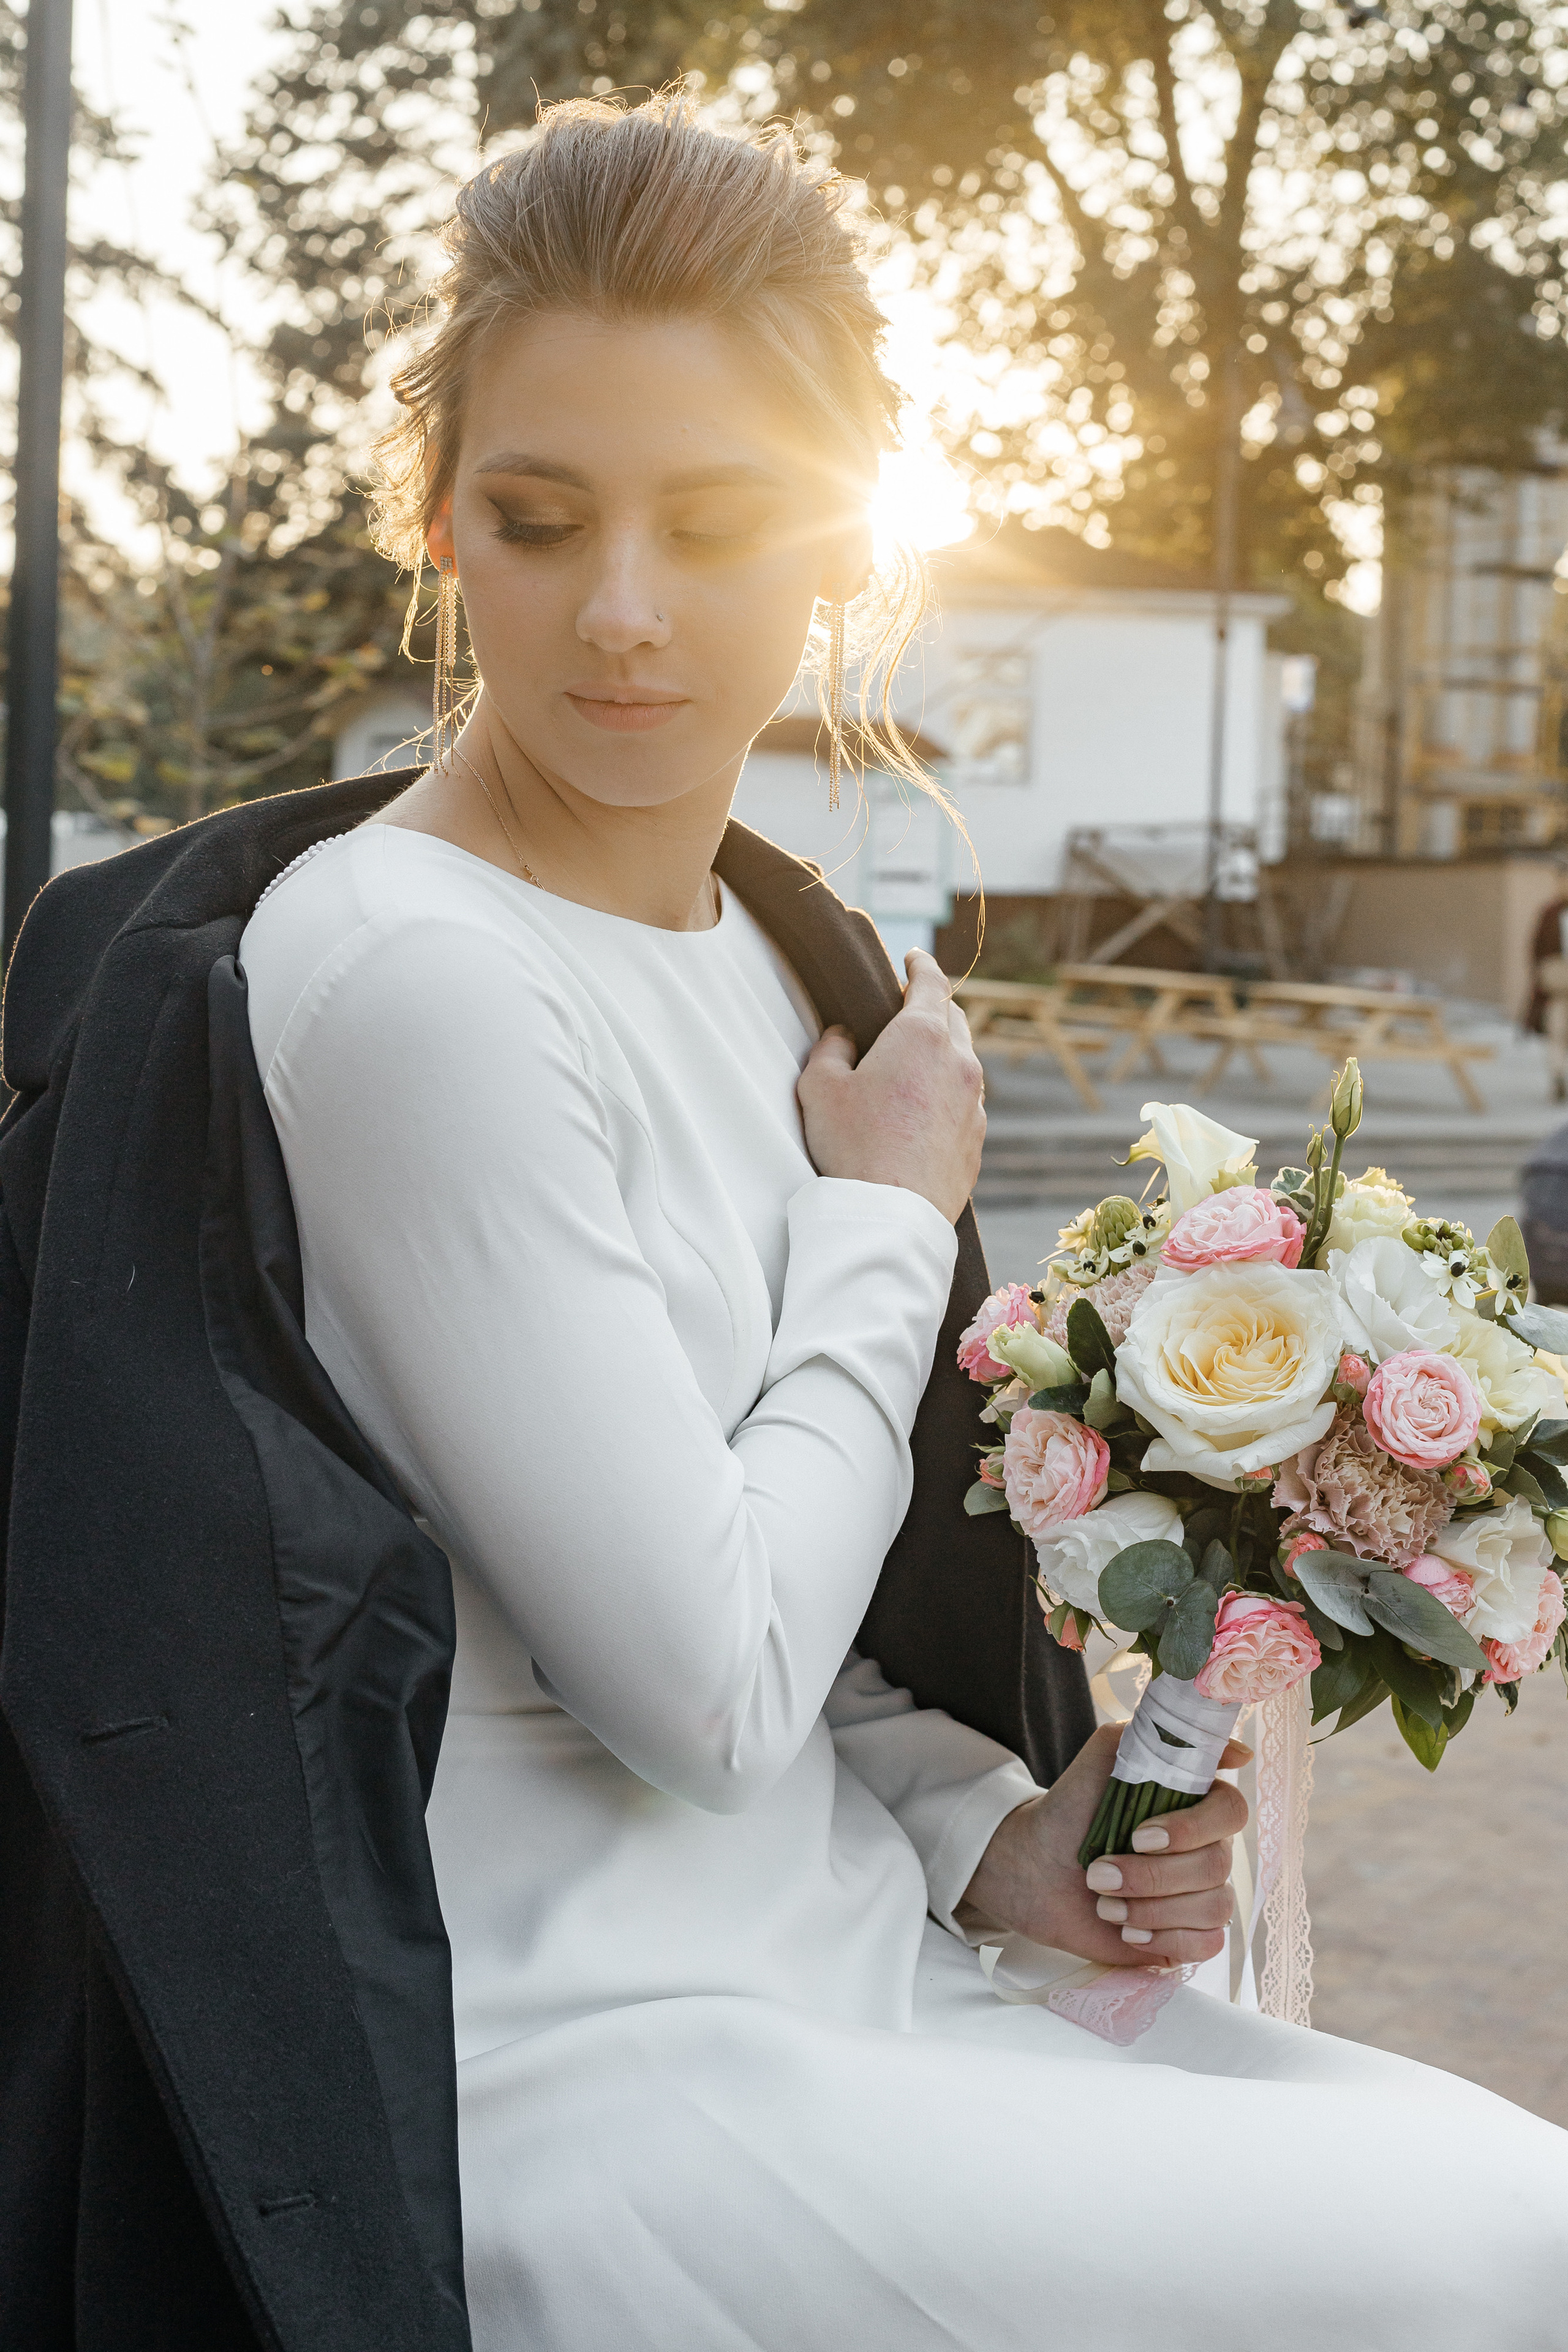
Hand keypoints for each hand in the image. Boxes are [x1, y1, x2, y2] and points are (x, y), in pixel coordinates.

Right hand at [797, 951, 984, 1222]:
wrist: (892, 1213)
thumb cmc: (853, 1146)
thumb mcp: (820, 1088)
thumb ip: (830, 1050)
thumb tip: (842, 1037)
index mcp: (922, 1036)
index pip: (930, 982)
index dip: (921, 964)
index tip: (914, 957)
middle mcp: (959, 1062)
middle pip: (954, 1017)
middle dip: (933, 1007)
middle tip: (908, 1010)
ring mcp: (974, 1103)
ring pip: (963, 1061)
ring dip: (943, 1053)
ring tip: (914, 1065)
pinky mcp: (976, 1139)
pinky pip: (965, 1101)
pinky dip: (948, 1093)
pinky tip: (923, 1111)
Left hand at [961, 1721, 1250, 1969]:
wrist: (1034, 1869)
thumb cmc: (1071, 1809)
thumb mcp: (1103, 1756)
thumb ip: (1158, 1737)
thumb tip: (1240, 1752)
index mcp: (1197, 1805)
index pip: (1232, 1811)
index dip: (1191, 1828)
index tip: (1139, 1835)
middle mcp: (1208, 1849)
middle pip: (1217, 1866)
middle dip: (1150, 1875)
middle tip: (1098, 1874)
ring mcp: (1201, 1895)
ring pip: (1214, 1909)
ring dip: (1150, 1908)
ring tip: (1104, 1904)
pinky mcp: (1188, 1936)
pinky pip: (1207, 1945)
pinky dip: (1164, 1940)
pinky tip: (1129, 1930)